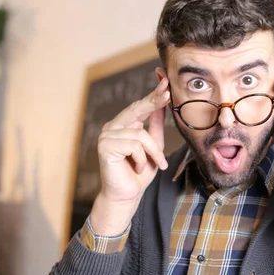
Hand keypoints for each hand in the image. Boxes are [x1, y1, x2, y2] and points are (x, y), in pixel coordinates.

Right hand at [90, 78, 169, 235]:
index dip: (153, 93)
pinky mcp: (105, 146)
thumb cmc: (139, 173)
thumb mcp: (153, 146)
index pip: (140, 106)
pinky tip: (137, 168)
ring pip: (140, 134)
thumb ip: (155, 125)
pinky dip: (142, 158)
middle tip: (168, 92)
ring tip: (155, 164)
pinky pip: (134, 145)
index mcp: (123, 124)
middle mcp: (112, 127)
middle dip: (154, 101)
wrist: (127, 195)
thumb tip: (163, 102)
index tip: (164, 79)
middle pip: (136, 109)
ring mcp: (106, 135)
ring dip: (153, 151)